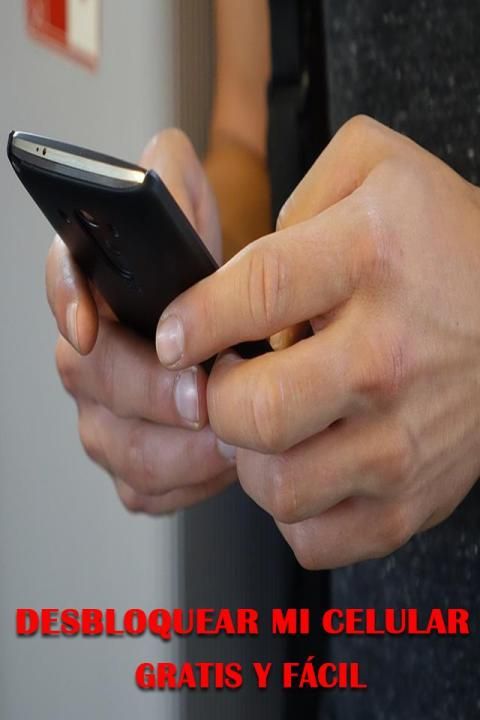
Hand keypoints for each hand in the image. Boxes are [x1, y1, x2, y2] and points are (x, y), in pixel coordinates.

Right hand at [47, 129, 235, 513]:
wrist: (238, 335)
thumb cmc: (213, 278)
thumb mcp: (196, 211)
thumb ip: (169, 180)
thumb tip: (156, 185)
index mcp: (98, 288)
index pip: (62, 285)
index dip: (68, 301)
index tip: (90, 322)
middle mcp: (91, 351)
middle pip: (89, 378)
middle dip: (149, 393)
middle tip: (204, 395)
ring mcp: (107, 410)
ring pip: (114, 444)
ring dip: (174, 448)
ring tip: (228, 437)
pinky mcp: (133, 458)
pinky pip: (142, 488)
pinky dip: (184, 482)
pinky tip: (218, 461)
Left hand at [155, 115, 479, 566]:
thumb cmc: (447, 246)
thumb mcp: (379, 170)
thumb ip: (299, 195)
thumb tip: (234, 271)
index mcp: (371, 260)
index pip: (256, 293)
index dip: (192, 321)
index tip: (173, 337)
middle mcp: (387, 356)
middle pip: (254, 411)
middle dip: (213, 400)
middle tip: (224, 383)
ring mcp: (403, 438)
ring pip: (278, 486)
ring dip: (251, 458)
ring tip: (268, 425)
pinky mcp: (413, 496)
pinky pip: (317, 536)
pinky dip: (293, 509)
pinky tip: (305, 464)